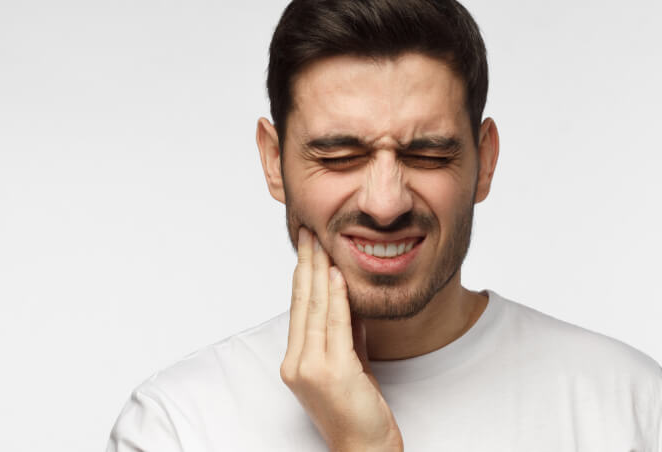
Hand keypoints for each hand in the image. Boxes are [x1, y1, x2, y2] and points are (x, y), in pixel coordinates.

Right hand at [280, 227, 403, 451]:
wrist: (365, 448)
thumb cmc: (358, 409)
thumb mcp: (351, 362)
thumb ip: (346, 331)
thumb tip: (348, 295)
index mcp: (296, 360)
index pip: (299, 308)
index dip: (303, 273)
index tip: (307, 245)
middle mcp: (297, 363)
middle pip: (302, 303)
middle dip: (306, 263)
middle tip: (308, 231)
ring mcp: (311, 369)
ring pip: (316, 309)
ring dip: (319, 271)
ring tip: (320, 241)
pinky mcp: (332, 373)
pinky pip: (335, 326)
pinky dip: (337, 297)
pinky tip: (336, 274)